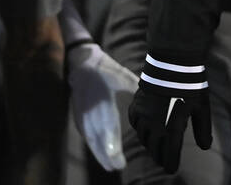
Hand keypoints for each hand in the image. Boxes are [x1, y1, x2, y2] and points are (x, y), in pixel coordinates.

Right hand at [68, 42, 138, 170]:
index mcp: (102, 102)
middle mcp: (90, 112)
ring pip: (90, 139)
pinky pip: (85, 134)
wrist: (82, 63)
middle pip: (98, 138)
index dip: (112, 147)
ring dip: (99, 153)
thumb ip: (135, 90)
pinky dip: (93, 145)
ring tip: (109, 166)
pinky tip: (100, 154)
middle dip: (106, 155)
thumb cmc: (106, 70)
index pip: (107, 129)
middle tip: (116, 167)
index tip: (118, 159)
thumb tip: (153, 100)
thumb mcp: (123, 77)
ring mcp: (82, 115)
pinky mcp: (78, 116)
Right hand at [127, 55, 211, 173]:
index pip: (169, 154)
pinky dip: (140, 129)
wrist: (172, 65)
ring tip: (156, 147)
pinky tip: (146, 129)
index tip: (172, 169)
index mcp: (171, 129)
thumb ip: (203, 129)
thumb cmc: (191, 86)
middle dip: (160, 157)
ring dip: (150, 144)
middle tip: (164, 161)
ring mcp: (143, 116)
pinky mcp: (136, 106)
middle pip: (154, 149)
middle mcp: (154, 126)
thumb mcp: (201, 109)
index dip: (171, 164)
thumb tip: (205, 147)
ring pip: (143, 138)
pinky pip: (135, 124)